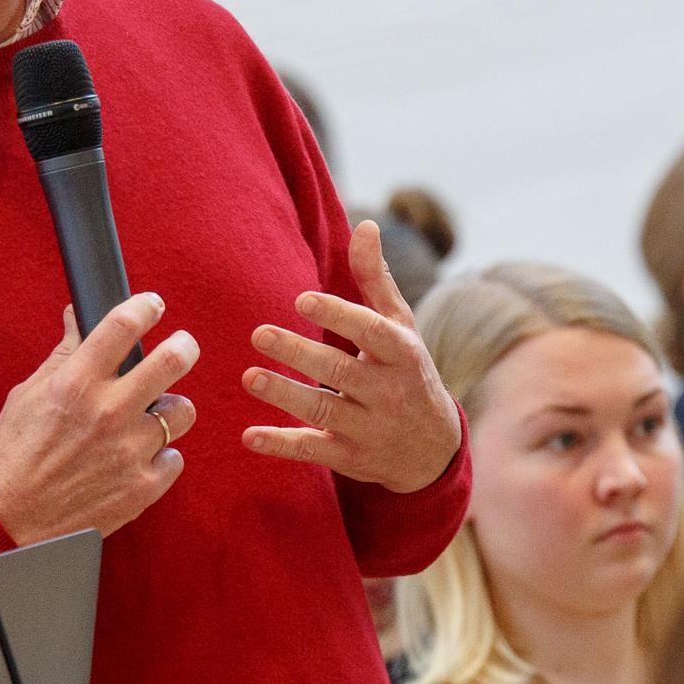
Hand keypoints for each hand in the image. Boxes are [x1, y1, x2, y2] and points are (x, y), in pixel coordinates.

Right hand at [0, 293, 199, 541]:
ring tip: (150, 416)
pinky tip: (137, 458)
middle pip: (173, 361)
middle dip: (184, 346)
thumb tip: (78, 316)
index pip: (122, 326)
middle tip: (182, 346)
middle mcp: (108, 413)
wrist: (8, 521)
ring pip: (182, 412)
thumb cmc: (14, 456)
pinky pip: (174, 457)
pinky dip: (160, 456)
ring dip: (170, 410)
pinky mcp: (143, 487)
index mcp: (76, 384)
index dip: (145, 307)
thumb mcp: (28, 395)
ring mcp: (130, 451)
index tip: (153, 305)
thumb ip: (63, 355)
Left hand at [243, 221, 462, 492]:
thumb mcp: (402, 327)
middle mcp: (388, 392)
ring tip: (249, 377)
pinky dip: (281, 445)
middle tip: (259, 333)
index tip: (301, 300)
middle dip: (299, 354)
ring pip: (324, 411)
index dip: (338, 316)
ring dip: (285, 395)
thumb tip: (365, 226)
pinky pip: (313, 450)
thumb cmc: (408, 372)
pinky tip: (249, 435)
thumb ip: (376, 279)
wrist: (433, 450)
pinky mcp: (351, 457)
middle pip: (341, 371)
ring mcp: (369, 428)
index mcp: (402, 353)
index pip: (371, 331)